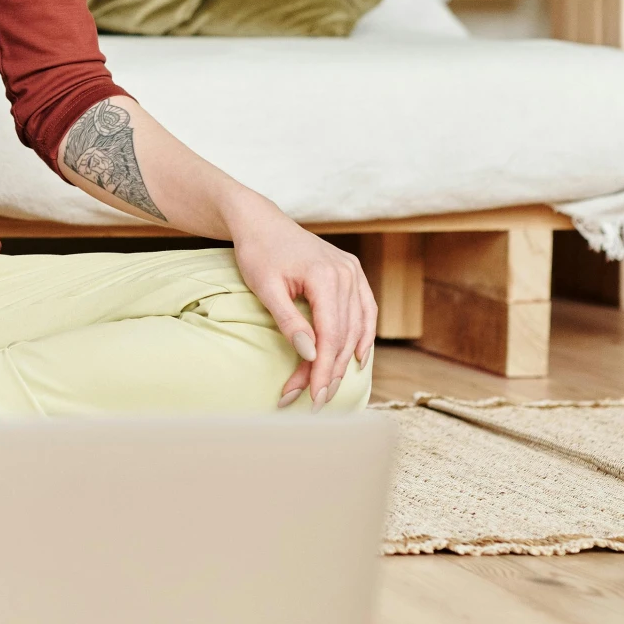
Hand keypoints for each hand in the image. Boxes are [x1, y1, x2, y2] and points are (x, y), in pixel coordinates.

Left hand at [227, 213, 376, 409]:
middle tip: (314, 401)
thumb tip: (311, 355)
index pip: (331, 335)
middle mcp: (347, 273)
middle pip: (345, 335)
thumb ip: (289, 322)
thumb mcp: (266, 288)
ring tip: (329, 387)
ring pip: (357, 327)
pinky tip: (357, 359)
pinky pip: (365, 310)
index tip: (313, 396)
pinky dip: (363, 336)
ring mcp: (352, 272)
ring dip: (344, 360)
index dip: (324, 369)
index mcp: (326, 276)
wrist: (261, 222)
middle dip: (330, 371)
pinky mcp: (352, 273)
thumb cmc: (258, 253)